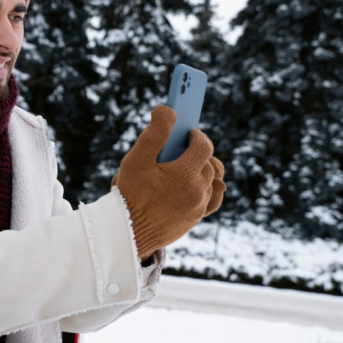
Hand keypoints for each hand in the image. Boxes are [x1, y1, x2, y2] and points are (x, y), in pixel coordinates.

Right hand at [112, 105, 224, 259]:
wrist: (129, 233)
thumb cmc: (130, 195)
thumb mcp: (136, 159)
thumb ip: (154, 132)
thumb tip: (167, 110)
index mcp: (185, 174)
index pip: (203, 145)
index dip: (196, 135)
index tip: (187, 132)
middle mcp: (198, 191)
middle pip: (210, 162)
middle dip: (198, 151)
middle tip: (184, 147)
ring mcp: (199, 206)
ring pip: (214, 180)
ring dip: (205, 168)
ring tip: (191, 163)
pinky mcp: (196, 218)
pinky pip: (214, 199)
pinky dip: (211, 187)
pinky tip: (201, 182)